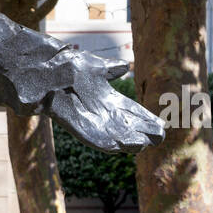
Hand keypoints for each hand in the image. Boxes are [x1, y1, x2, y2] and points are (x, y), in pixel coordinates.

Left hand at [46, 54, 164, 153]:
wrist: (49, 73)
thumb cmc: (70, 69)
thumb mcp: (95, 68)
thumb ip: (111, 69)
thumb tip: (125, 66)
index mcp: (108, 100)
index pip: (132, 111)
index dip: (146, 117)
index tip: (162, 123)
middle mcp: (103, 114)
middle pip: (128, 126)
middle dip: (144, 131)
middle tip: (160, 136)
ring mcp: (93, 123)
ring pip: (117, 136)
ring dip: (133, 141)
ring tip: (149, 143)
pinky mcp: (82, 130)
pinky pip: (101, 141)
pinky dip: (116, 144)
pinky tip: (131, 145)